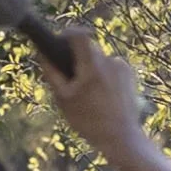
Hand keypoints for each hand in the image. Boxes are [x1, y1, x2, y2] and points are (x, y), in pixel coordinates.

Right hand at [35, 21, 143, 168]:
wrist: (120, 136)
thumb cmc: (88, 120)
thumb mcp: (63, 99)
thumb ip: (51, 73)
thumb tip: (42, 53)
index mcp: (91, 66)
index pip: (79, 34)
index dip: (67, 33)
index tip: (60, 42)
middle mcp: (108, 61)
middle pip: (88, 48)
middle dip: (77, 59)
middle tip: (72, 81)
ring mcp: (121, 66)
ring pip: (99, 59)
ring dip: (91, 69)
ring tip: (89, 94)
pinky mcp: (129, 73)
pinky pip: (110, 67)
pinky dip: (103, 76)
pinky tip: (102, 96)